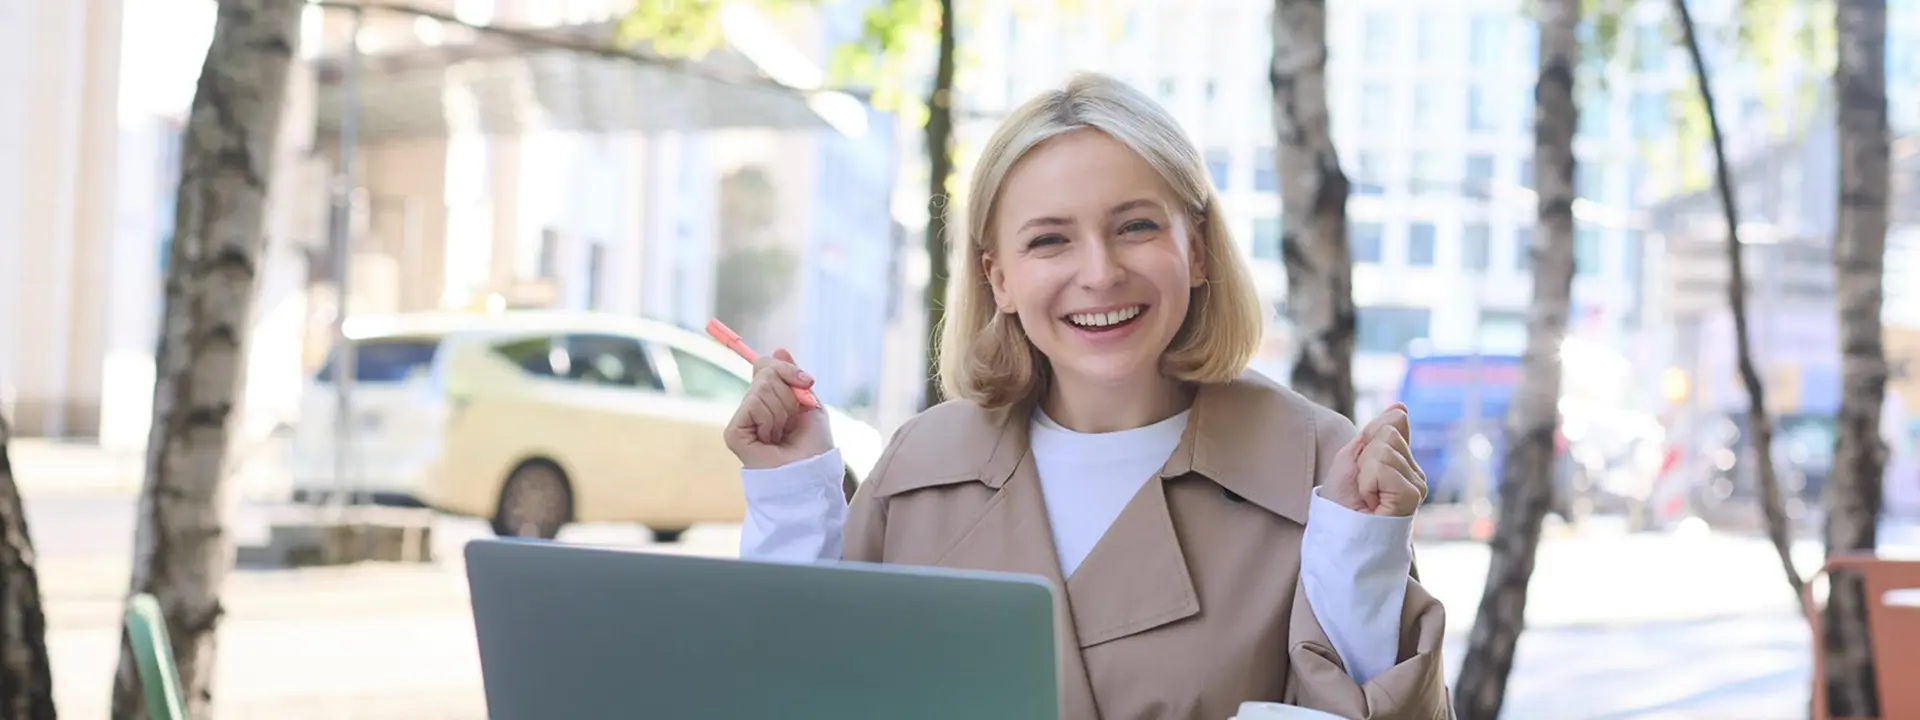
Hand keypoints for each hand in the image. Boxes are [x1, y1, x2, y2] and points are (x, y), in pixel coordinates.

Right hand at [724, 349, 834, 469]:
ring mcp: (741, 420)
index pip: (765, 366)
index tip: (806, 382)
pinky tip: (771, 439)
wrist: (810, 472)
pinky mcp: (733, 432)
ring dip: (783, 411)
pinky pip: (753, 404)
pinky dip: (770, 419)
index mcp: (769, 400)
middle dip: (789, 393)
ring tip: (783, 434)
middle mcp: (752, 408)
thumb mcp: (809, 403)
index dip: (785, 369)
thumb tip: (778, 349)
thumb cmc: (814, 445)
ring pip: (761, 388)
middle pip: (765, 372)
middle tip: (794, 420)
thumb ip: (793, 377)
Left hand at [1322, 403, 1427, 516]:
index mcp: (1403, 462)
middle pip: (1388, 433)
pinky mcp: (1412, 495)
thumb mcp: (1354, 456)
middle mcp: (1415, 473)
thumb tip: (1401, 407)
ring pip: (1384, 449)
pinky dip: (1367, 482)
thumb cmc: (1343, 502)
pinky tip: (1371, 502)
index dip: (1367, 439)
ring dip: (1363, 472)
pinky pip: (1383, 466)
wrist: (1340, 534)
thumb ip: (1378, 431)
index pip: (1393, 423)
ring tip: (1365, 495)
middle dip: (1364, 457)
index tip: (1360, 467)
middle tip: (1361, 486)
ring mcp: (1416, 484)